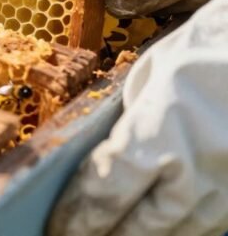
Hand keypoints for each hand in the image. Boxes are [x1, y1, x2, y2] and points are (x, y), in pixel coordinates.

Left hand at [47, 0, 227, 235]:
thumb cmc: (198, 53)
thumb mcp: (146, 81)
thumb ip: (125, 127)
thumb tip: (102, 166)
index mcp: (158, 131)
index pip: (106, 191)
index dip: (78, 217)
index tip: (59, 227)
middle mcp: (196, 164)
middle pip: (141, 223)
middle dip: (105, 235)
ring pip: (181, 231)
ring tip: (116, 235)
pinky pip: (214, 224)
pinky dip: (186, 229)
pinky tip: (164, 228)